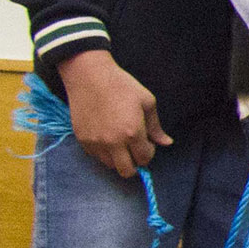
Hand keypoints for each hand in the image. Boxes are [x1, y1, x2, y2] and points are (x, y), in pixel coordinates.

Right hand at [57, 50, 168, 178]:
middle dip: (134, 163)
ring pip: (110, 165)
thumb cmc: (122, 86)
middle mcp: (112, 142)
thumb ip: (156, 127)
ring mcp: (95, 142)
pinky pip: (95, 156)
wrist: (89, 76)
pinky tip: (107, 136)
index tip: (147, 143)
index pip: (144, 159)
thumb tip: (166, 143)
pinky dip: (103, 152)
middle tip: (135, 149)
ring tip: (120, 142)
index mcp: (132, 133)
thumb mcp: (147, 102)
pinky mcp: (82, 139)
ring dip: (118, 158)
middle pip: (126, 171)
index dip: (148, 153)